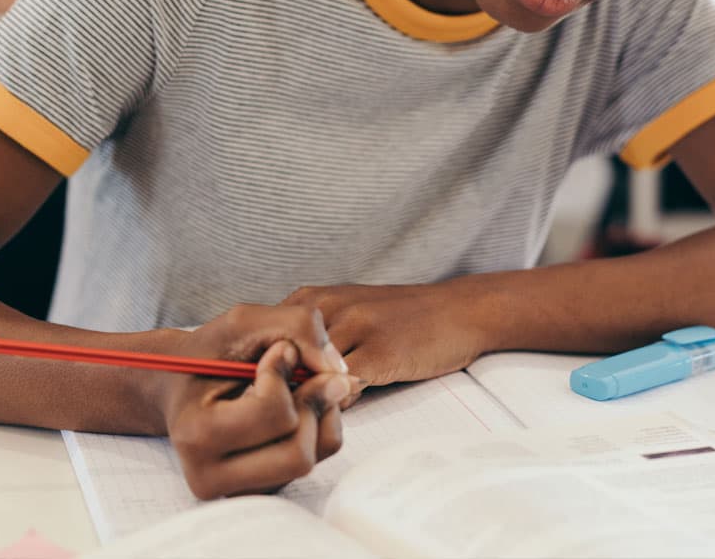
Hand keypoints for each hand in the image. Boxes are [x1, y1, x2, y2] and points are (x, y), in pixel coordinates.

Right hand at [151, 304, 354, 499]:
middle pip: (298, 453)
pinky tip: (297, 403)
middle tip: (299, 369)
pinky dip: (318, 424)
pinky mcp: (262, 488)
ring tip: (298, 385)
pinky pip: (315, 459)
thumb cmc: (210, 352)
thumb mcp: (244, 322)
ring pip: (311, 458)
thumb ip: (296, 328)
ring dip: (318, 412)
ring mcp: (238, 489)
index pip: (274, 415)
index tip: (273, 351)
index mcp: (196, 436)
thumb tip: (341, 374)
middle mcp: (212, 477)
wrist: (182, 384)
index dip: (284, 371)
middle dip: (310, 401)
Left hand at [280, 282, 489, 397]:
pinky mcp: (380, 351)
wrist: (457, 310)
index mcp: (313, 299)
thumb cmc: (398, 318)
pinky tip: (342, 407)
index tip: (260, 396)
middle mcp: (327, 307)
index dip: (257, 373)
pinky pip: (340, 387)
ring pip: (305, 375)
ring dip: (303, 401)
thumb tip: (270, 377)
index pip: (262, 339)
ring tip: (310, 414)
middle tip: (276, 415)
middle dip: (272, 389)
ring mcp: (354, 327)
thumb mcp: (347, 312)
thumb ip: (309, 337)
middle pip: (276, 358)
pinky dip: (335, 404)